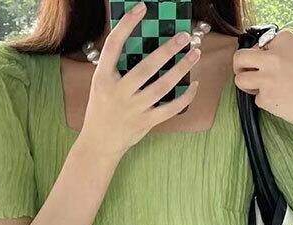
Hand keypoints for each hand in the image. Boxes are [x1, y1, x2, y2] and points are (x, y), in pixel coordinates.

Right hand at [78, 2, 200, 157]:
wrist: (99, 143)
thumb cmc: (101, 109)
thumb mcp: (101, 85)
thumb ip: (117, 67)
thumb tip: (144, 46)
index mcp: (103, 77)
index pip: (114, 45)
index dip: (127, 24)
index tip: (141, 8)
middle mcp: (118, 92)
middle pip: (146, 67)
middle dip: (167, 50)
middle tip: (183, 36)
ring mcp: (133, 109)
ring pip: (162, 86)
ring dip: (181, 69)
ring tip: (194, 54)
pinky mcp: (145, 122)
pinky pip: (170, 108)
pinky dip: (185, 97)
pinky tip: (194, 85)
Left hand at [232, 26, 292, 135]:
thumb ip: (279, 53)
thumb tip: (255, 60)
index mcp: (284, 39)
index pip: (258, 45)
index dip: (260, 57)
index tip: (268, 65)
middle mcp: (273, 55)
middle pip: (240, 58)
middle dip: (239, 67)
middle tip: (245, 74)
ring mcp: (268, 76)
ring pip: (240, 80)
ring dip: (247, 86)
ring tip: (262, 90)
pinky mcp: (265, 97)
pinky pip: (256, 100)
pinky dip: (266, 102)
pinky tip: (282, 102)